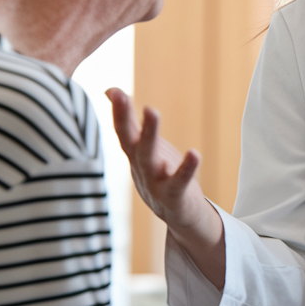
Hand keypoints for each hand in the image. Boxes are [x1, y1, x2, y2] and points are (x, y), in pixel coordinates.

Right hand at [107, 87, 225, 288]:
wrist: (179, 215)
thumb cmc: (159, 174)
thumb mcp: (142, 147)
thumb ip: (128, 121)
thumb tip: (110, 90)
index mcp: (134, 155)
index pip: (122, 131)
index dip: (117, 111)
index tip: (114, 90)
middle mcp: (140, 168)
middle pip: (129, 141)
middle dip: (123, 118)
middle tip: (121, 96)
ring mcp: (155, 183)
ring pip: (148, 159)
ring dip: (149, 135)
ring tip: (152, 110)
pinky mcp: (174, 196)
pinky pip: (178, 182)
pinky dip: (186, 169)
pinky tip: (194, 153)